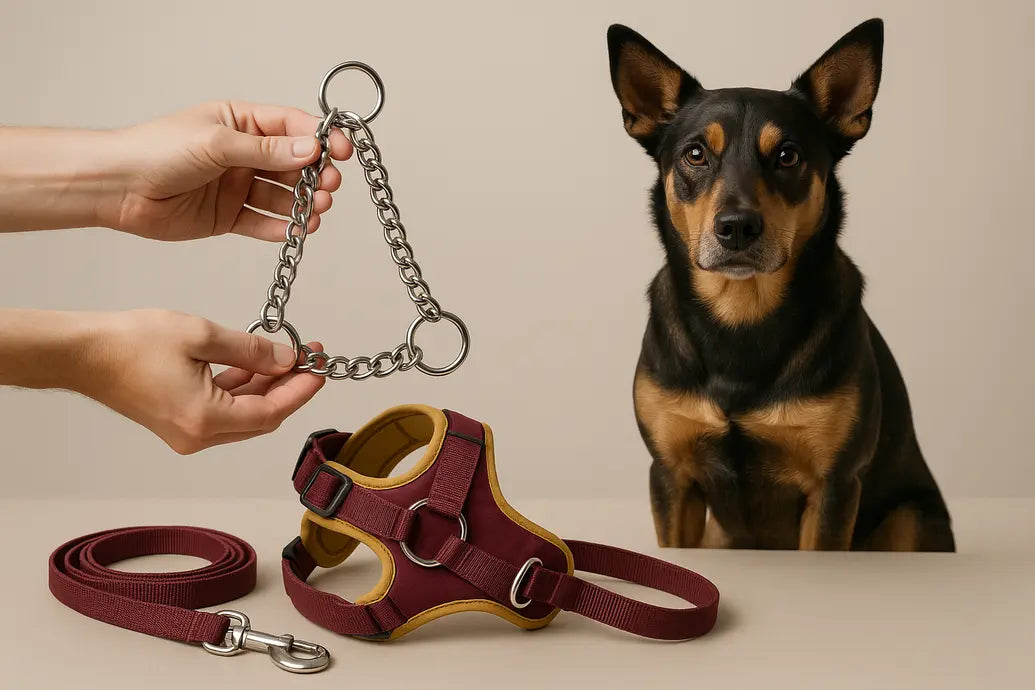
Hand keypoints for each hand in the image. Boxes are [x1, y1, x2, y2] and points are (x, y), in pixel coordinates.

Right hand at [77, 309, 325, 453]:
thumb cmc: (130, 343)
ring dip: (267, 386)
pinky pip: (223, 410)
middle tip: (309, 357)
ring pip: (243, 414)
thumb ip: (252, 350)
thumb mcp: (202, 336)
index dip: (300, 390)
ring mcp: (187, 433)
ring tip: (288, 354)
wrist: (82, 352)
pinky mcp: (179, 422)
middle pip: (261, 417)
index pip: (271, 412)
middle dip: (289, 387)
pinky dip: (243, 388)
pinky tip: (256, 363)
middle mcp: (197, 436)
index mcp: (205, 420)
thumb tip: (288, 359)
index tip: (319, 368)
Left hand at [108, 101, 353, 240]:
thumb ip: (266, 150)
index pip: (290, 127)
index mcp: (239, 122)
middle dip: (315, 174)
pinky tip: (298, 229)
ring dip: (303, 203)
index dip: (319, 137)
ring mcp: (236, 186)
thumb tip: (310, 147)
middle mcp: (242, 154)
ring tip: (317, 210)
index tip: (340, 151)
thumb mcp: (217, 142)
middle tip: (328, 185)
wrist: (117, 188)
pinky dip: (282, 227)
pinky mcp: (228, 216)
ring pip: (282, 196)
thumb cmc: (155, 151)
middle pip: (292, 164)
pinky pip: (263, 222)